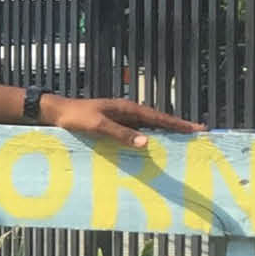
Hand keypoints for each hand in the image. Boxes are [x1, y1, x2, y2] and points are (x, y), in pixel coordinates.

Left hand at [50, 96, 204, 148]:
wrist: (57, 112)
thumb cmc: (76, 117)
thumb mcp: (98, 126)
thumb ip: (121, 134)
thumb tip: (146, 143)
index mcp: (127, 108)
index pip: (158, 118)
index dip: (178, 124)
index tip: (196, 128)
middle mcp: (128, 112)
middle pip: (158, 121)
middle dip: (177, 127)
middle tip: (197, 134)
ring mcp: (121, 118)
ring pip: (148, 127)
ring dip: (164, 133)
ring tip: (181, 141)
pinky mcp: (114, 125)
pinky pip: (135, 132)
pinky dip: (147, 138)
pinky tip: (152, 147)